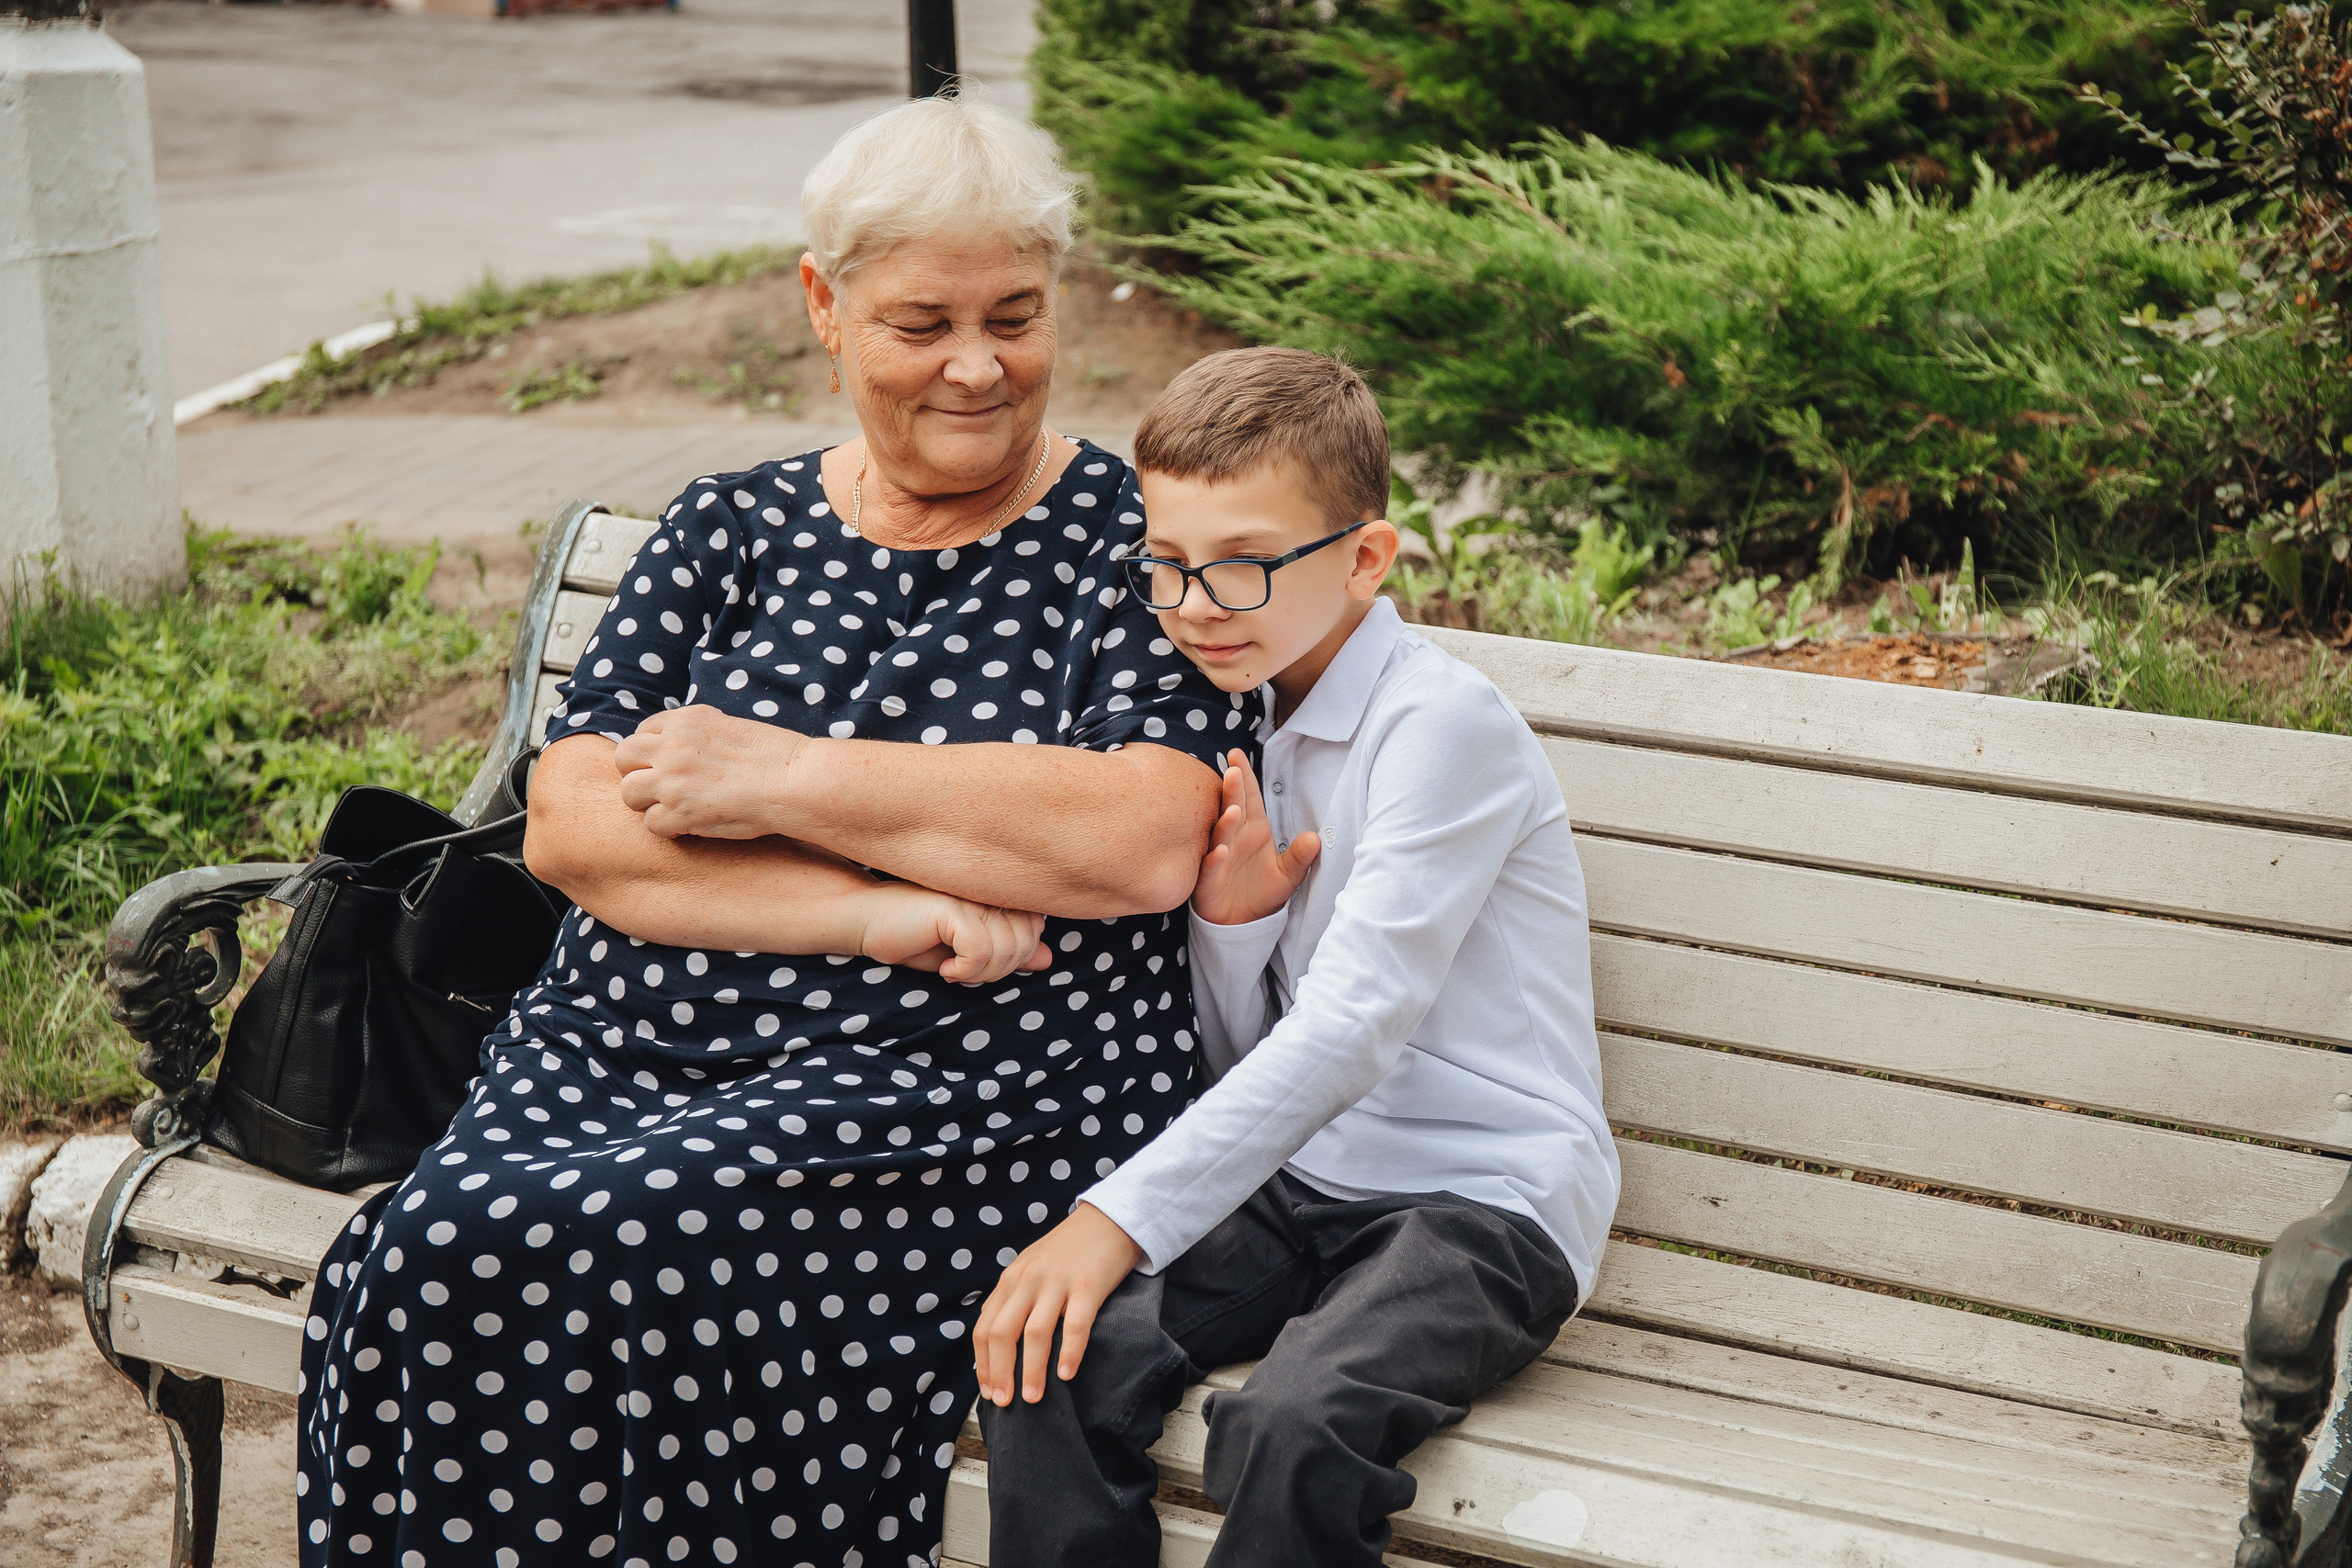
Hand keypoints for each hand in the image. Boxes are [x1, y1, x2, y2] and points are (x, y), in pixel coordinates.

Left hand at [614, 705, 807, 838]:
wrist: (794, 780)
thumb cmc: (775, 756)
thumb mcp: (731, 726)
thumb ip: (700, 734)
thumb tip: (686, 749)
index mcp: (686, 721)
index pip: (644, 730)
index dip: (652, 751)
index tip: (666, 764)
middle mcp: (672, 746)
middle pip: (624, 757)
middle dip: (636, 773)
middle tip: (659, 786)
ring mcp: (672, 779)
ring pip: (628, 793)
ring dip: (647, 802)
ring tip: (672, 808)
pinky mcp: (679, 812)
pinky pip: (651, 824)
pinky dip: (668, 828)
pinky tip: (689, 825)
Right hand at [854, 884, 1051, 985]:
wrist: (865, 919)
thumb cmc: (914, 936)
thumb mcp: (967, 952)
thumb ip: (1007, 952)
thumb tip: (1047, 959)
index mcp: (996, 891)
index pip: (1037, 926)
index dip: (1016, 955)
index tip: (981, 964)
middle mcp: (988, 887)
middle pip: (1026, 939)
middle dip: (1000, 969)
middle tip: (967, 971)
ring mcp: (971, 894)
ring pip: (1009, 948)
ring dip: (982, 974)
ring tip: (955, 970)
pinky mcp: (952, 907)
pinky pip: (981, 951)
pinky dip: (966, 972)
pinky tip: (947, 970)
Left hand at [973, 1203, 1144, 1405]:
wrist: (1108, 1219)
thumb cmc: (1069, 1250)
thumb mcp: (1031, 1268)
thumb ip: (1014, 1298)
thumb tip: (997, 1342)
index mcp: (1011, 1280)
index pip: (985, 1328)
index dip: (983, 1364)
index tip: (988, 1392)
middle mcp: (1028, 1280)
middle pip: (1003, 1333)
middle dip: (1000, 1372)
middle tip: (1005, 1403)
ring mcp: (1058, 1282)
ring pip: (1035, 1333)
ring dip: (1031, 1371)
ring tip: (1033, 1399)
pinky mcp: (1089, 1285)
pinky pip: (1076, 1324)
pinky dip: (1069, 1352)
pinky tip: (1067, 1375)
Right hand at [1191, 750, 1318, 925]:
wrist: (1241, 923)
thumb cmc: (1261, 892)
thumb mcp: (1288, 875)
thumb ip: (1300, 857)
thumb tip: (1315, 839)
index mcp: (1253, 829)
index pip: (1249, 798)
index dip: (1245, 777)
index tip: (1237, 756)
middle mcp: (1234, 838)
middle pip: (1232, 808)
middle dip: (1232, 790)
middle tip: (1233, 771)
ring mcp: (1219, 856)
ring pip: (1220, 835)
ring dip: (1225, 822)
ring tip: (1233, 810)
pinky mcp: (1209, 879)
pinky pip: (1211, 866)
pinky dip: (1215, 858)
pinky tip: (1221, 850)